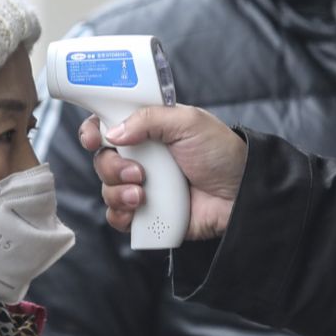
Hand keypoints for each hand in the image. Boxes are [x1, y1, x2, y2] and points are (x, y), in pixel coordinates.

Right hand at [81, 105, 245, 240]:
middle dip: (111, 167)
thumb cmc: (221, 153)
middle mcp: (141, 157)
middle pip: (102, 160)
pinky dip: (121, 214)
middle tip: (137, 172)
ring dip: (118, 192)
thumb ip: (150, 118)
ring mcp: (142, 186)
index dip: (94, 132)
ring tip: (144, 194)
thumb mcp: (188, 122)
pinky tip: (140, 209)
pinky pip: (117, 217)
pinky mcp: (147, 214)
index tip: (94, 138)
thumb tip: (115, 131)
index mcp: (148, 130)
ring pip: (106, 189)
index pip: (108, 126)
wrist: (241, 193)